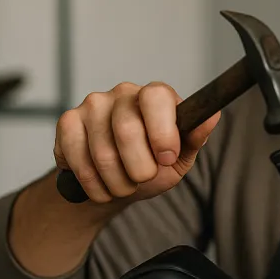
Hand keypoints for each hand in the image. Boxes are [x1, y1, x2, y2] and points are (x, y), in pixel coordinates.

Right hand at [54, 81, 220, 204]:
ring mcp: (93, 104)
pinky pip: (77, 158)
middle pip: (127, 130)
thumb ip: (194, 137)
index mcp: (156, 96)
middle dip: (139, 168)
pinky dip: (92, 183)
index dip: (161, 132)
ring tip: (123, 185)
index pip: (157, 97)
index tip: (166, 158)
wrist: (114, 185)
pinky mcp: (68, 121)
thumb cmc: (151, 166)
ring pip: (102, 151)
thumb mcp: (179, 157)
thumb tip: (212, 115)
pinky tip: (100, 185)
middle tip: (142, 179)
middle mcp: (124, 93)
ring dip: (116, 182)